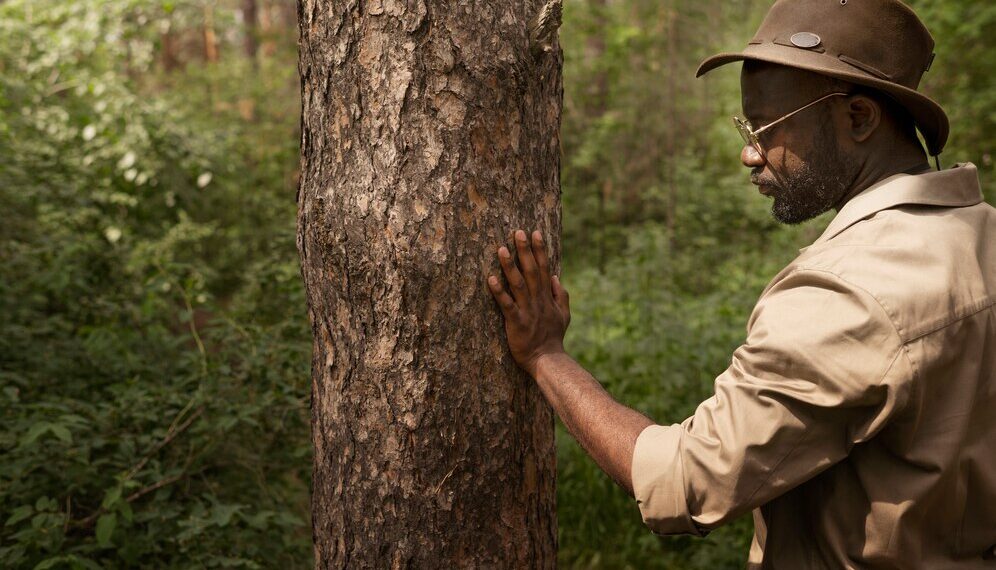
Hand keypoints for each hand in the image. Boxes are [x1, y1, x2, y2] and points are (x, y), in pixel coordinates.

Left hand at [487, 229, 570, 377]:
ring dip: (510, 266)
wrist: (547, 359)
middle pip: (532, 271)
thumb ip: (561, 295)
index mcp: (548, 297)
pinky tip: (491, 279)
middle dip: (525, 250)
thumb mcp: (564, 315)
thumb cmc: (553, 338)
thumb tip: (556, 277)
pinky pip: (506, 304)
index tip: (535, 233)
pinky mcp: (516, 322)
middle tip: (518, 232)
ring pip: (518, 284)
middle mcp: (538, 300)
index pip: (545, 268)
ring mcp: (527, 310)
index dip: (540, 250)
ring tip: (502, 249)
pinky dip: (499, 291)